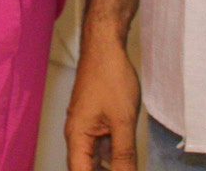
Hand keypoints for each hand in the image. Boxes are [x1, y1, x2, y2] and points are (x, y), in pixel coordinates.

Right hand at [65, 30, 140, 170]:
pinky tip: (127, 161)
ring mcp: (87, 128)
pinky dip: (113, 157)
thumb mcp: (122, 121)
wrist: (105, 46)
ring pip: (95, 160)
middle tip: (126, 170)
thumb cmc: (109, 76)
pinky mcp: (96, 121)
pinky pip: (102, 147)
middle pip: (86, 168)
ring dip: (110, 168)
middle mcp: (77, 135)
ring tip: (127, 167)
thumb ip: (124, 155)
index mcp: (77, 137)